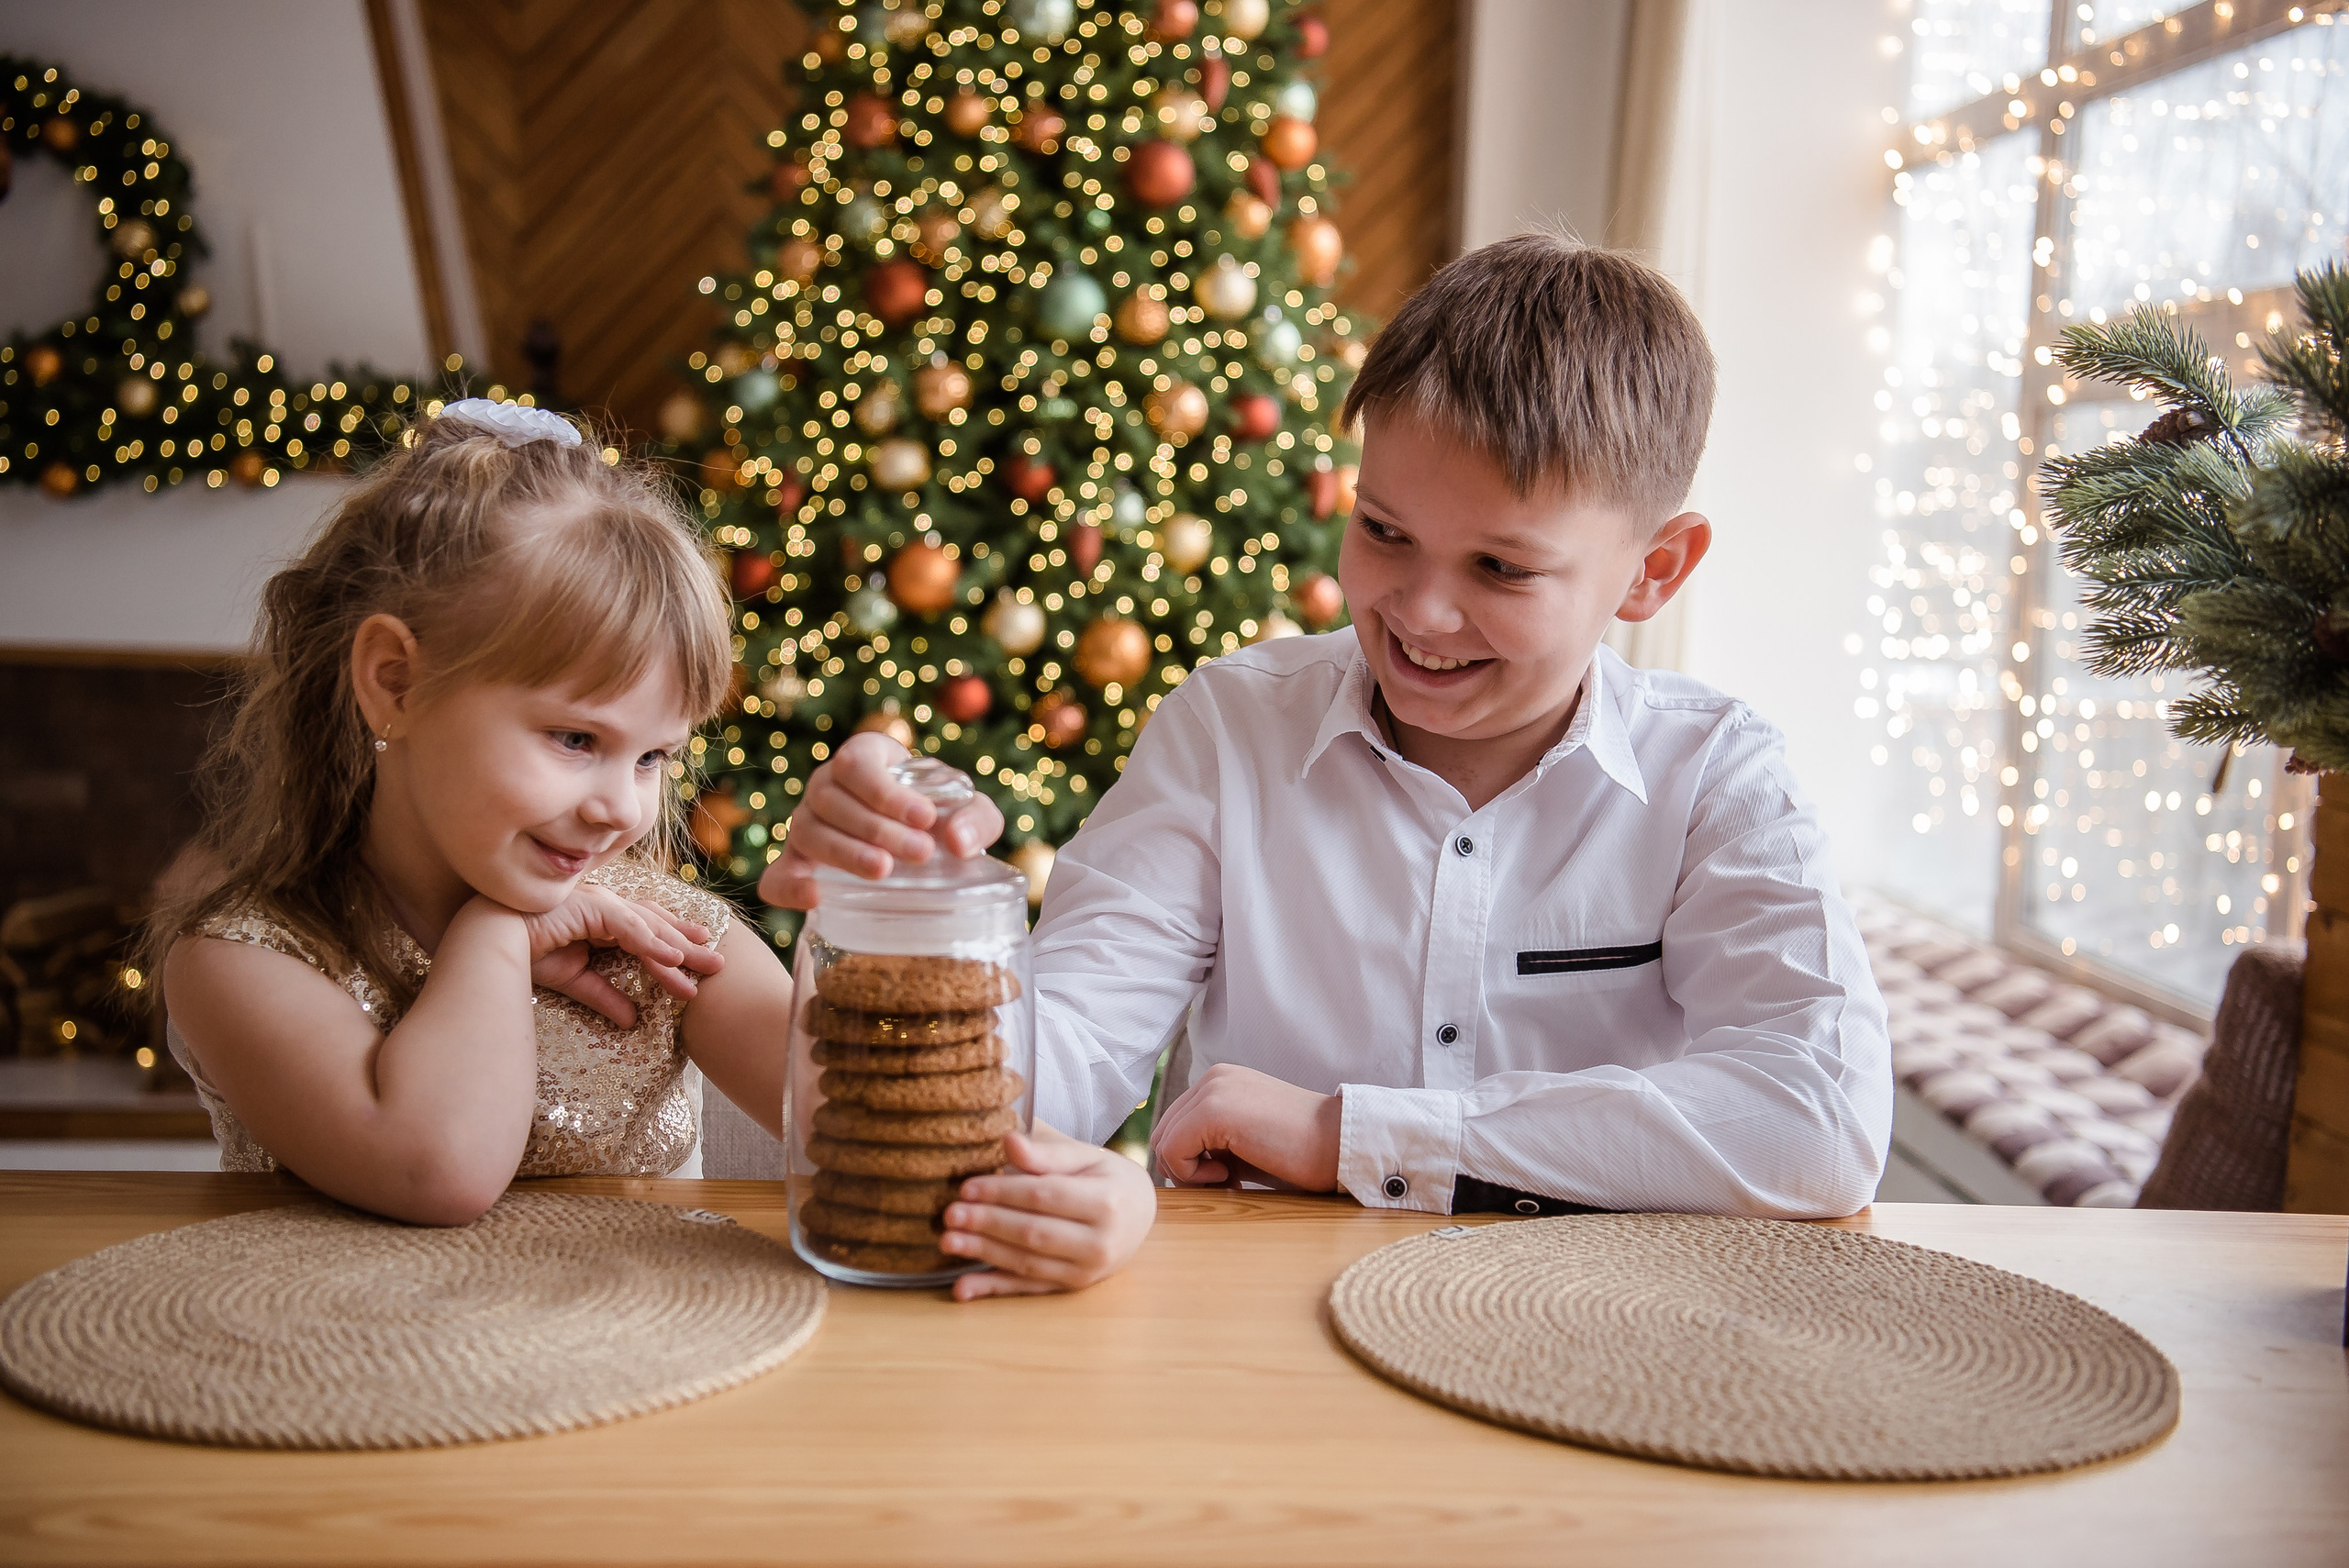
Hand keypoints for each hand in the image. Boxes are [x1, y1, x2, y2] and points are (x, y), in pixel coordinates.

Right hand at [516, 885, 724, 1027]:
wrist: (487, 941)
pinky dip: (652, 942)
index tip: (699, 958)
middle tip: (718, 964)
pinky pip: (628, 926)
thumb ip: (605, 996)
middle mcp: (604, 906)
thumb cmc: (523, 953)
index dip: (674, 942)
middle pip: (656, 926)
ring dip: (677, 948)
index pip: (647, 929)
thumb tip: (632, 1020)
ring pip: (648, 927)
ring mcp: (598, 902)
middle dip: (687, 945)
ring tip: (703, 966)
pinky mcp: (590, 905)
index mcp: (601, 919)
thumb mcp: (575, 980)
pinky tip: (672, 958)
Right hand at [757, 731, 1003, 910]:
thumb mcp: (968, 810)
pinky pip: (777, 877)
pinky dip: (790, 887)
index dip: (887, 792)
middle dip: (877, 827)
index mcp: (863, 759)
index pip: (858, 764)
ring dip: (845, 852)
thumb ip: (976, 818)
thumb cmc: (939, 819)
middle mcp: (826, 787)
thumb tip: (959, 842)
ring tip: (884, 871)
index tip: (927, 818)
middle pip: (832, 799)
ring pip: (808, 833)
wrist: (919, 854)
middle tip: (921, 853)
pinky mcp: (796, 868)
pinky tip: (816, 897)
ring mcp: (805, 827)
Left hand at [940, 1123, 1157, 1300]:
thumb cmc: (1106, 1178)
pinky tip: (963, 1288)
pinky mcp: (1073, 1288)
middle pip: (1034, 1232)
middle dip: (988, 1223)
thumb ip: (1046, 1153)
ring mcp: (1088, 1271)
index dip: (1003, 1192)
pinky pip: (1028, 1289)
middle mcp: (1101, 1242)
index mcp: (1106, 1202)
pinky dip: (994, 1289)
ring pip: (1028, 1263)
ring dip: (984, 1254)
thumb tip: (1007, 1141)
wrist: (1139, 1213)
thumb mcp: (1084, 1157)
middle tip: (949, 1214)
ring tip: (948, 1241)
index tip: (967, 1187)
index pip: (1044, 1196)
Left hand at [1149, 1063, 1341, 1191]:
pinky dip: (1193, 1175)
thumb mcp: (1245, 1141)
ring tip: (1229, 1179)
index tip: (1225, 1176)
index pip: (1175, 1124)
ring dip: (1189, 1172)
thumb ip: (1211, 1143)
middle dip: (1185, 1167)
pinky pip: (1172, 1151)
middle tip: (1225, 1182)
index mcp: (1221, 1081)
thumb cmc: (1300, 1152)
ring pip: (1163, 1142)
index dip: (1189, 1160)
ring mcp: (1212, 1090)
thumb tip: (1171, 1167)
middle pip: (1163, 1133)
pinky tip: (1229, 1176)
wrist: (1339, 1145)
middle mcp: (1213, 1078)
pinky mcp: (1213, 1111)